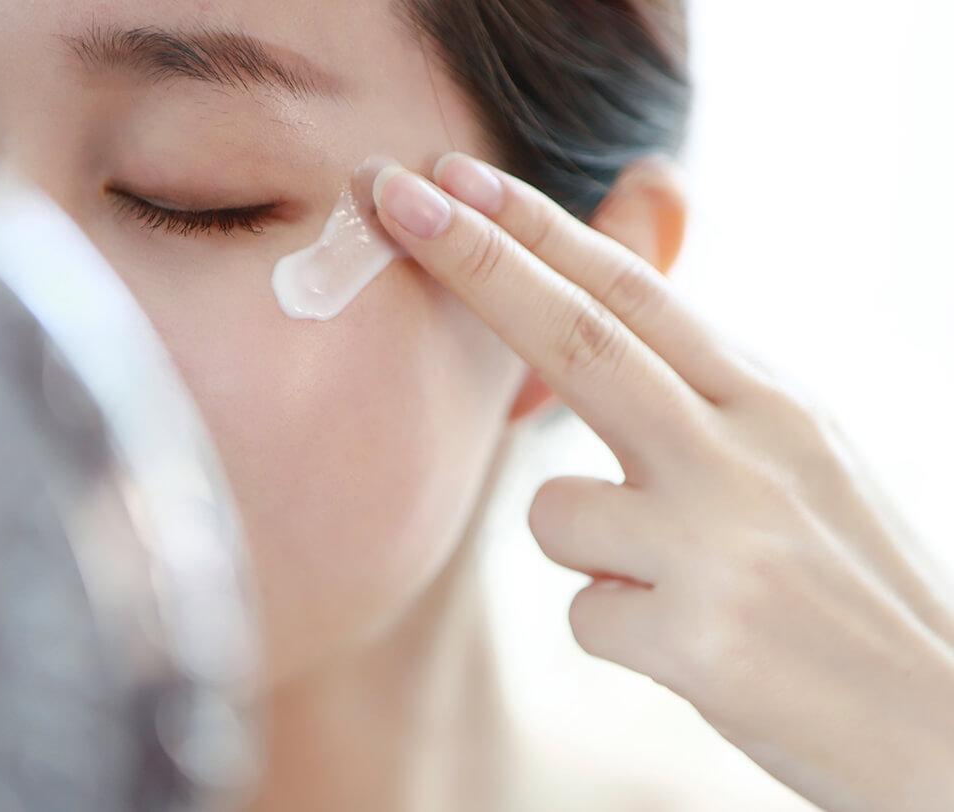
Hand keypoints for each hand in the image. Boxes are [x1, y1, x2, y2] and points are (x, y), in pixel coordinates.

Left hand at [371, 153, 953, 811]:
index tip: (459, 180)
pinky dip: (616, 623)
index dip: (539, 230)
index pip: (636, 294)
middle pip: (579, 338)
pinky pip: (584, 612)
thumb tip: (602, 325)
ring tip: (676, 581)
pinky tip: (692, 646)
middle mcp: (747, 454)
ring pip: (553, 511)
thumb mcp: (801, 459)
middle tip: (398, 197)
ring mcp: (721, 544)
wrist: (942, 724)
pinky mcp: (698, 641)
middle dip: (478, 261)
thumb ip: (706, 394)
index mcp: (773, 403)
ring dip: (585, 544)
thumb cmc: (849, 585)